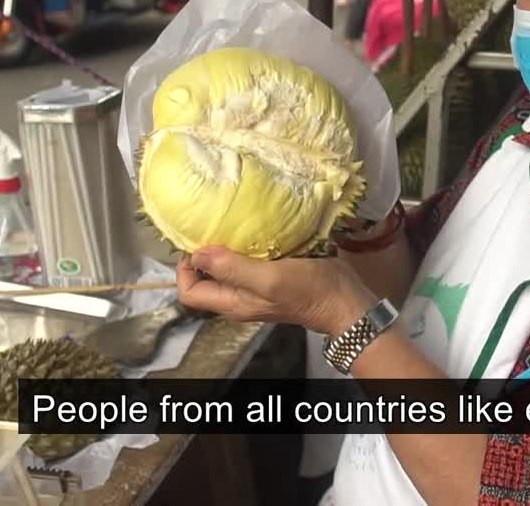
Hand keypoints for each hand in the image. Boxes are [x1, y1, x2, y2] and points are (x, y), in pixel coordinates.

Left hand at [176, 246, 377, 334]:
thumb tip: (197, 254)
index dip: (185, 269)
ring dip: (223, 249)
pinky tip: (253, 231)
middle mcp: (239, 297)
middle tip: (211, 228)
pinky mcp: (271, 276)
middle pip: (204, 280)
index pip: (189, 292)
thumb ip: (232, 268)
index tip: (197, 243)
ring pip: (225, 269)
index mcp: (232, 303)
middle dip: (202, 255)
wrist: (344, 300)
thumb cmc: (308, 291)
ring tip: (229, 226)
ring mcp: (255, 288)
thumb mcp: (268, 278)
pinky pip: (246, 262)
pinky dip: (244, 247)